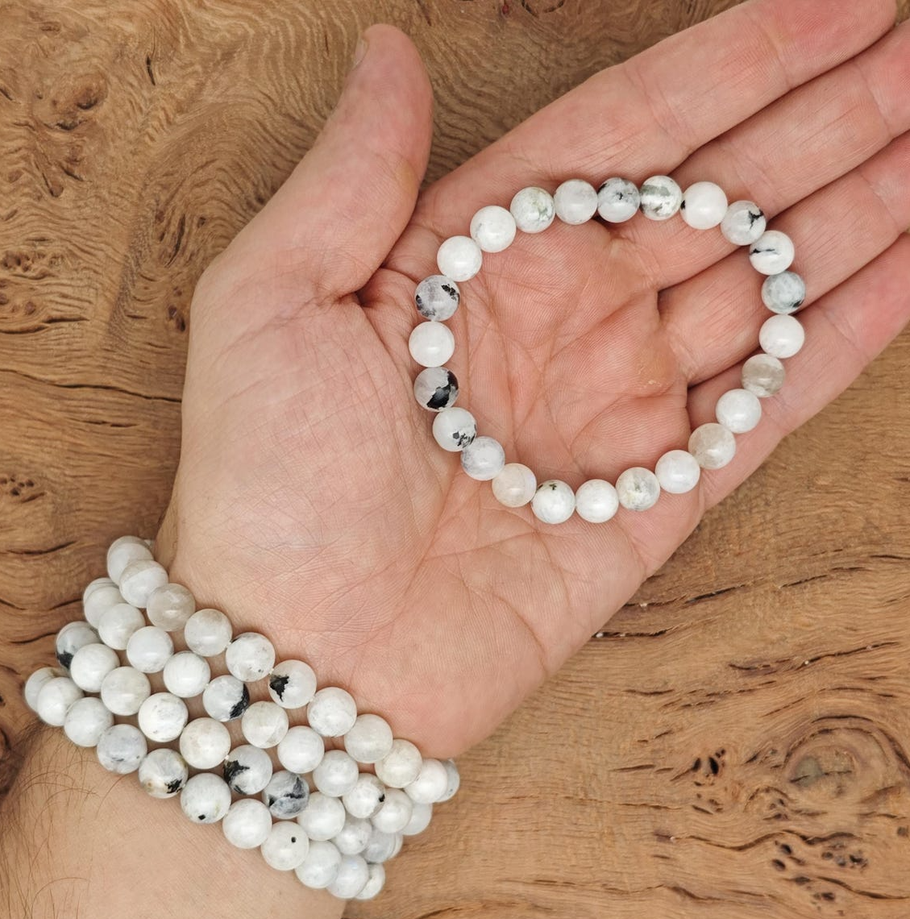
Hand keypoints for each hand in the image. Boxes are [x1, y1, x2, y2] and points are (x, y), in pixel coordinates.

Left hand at [158, 1, 909, 758]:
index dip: (732, 66)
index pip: (624, 134)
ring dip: (856, 208)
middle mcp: (557, 320)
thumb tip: (389, 52)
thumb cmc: (267, 484)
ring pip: (764, 284)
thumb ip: (349, 177)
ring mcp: (617, 406)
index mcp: (474, 259)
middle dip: (824, 119)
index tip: (834, 4)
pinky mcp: (660, 493)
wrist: (310, 654)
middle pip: (715, 195)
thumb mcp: (270, 303)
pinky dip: (847, 334)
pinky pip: (773, 399)